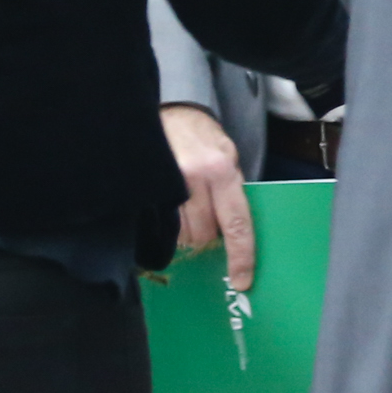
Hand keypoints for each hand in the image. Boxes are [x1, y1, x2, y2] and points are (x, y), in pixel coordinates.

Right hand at [162, 105, 255, 293]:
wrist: (171, 112)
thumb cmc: (205, 137)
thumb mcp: (229, 156)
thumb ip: (233, 190)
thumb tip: (237, 231)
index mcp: (222, 171)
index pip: (236, 224)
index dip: (241, 256)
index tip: (241, 280)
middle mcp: (195, 179)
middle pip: (205, 235)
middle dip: (210, 236)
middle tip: (209, 217)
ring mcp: (168, 184)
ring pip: (184, 234)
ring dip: (190, 231)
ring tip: (191, 208)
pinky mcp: (150, 188)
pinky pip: (164, 225)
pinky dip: (172, 225)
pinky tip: (174, 211)